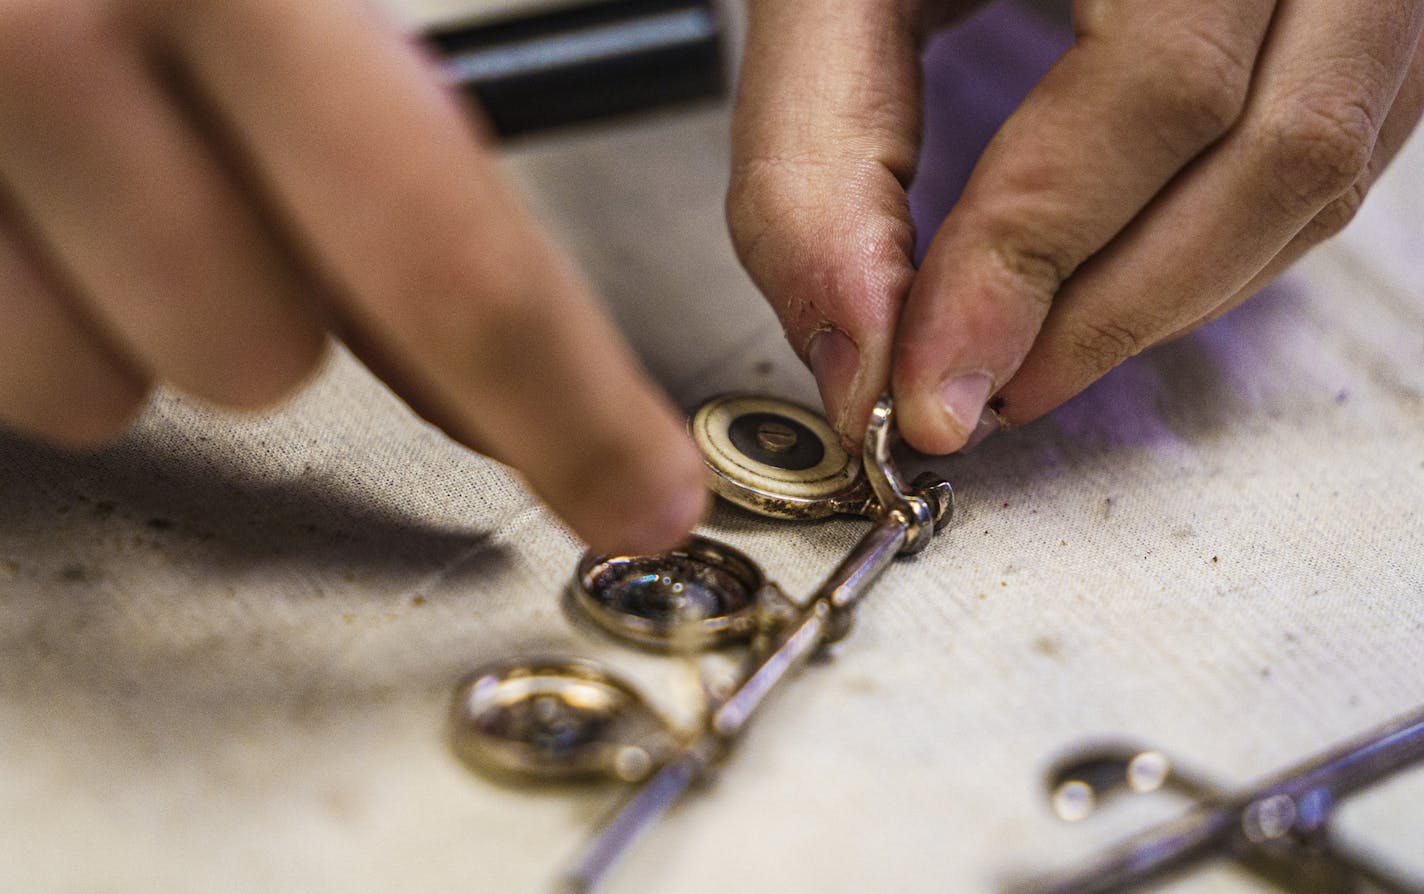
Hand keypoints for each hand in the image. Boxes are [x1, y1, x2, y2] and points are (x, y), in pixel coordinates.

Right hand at [0, 1, 704, 552]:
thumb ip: (386, 138)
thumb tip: (511, 355)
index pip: (450, 255)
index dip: (563, 408)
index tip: (637, 496)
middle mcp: (61, 38)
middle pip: (261, 356)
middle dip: (278, 323)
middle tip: (242, 220)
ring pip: (111, 386)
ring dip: (139, 318)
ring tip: (104, 193)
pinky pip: (6, 372)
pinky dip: (30, 314)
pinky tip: (27, 214)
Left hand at [729, 0, 1423, 451]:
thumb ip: (819, 150)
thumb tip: (856, 352)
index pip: (1156, 88)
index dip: (1035, 259)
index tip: (936, 387)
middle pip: (1275, 149)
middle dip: (1108, 314)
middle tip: (980, 395)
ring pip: (1323, 172)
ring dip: (1166, 301)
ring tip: (1029, 359)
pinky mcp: (1372, 19)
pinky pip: (1339, 162)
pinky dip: (1215, 255)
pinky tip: (1111, 287)